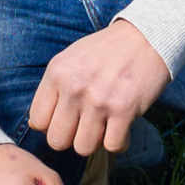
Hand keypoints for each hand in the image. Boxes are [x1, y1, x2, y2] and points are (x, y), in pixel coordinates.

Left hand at [27, 18, 170, 157]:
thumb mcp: (72, 58)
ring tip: (105, 124)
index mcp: (57, 72)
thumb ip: (54, 88)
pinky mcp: (124, 110)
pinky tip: (122, 126)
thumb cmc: (107, 51)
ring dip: (96, 140)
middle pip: (57, 141)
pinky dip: (119, 141)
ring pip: (83, 148)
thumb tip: (40, 125)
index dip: (52, 125)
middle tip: (86, 124)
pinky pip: (112, 146)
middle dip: (72, 137)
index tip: (67, 118)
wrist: (147, 36)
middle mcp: (74, 87)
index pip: (37, 122)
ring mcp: (99, 100)